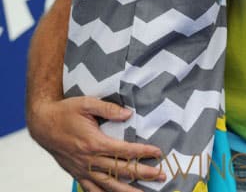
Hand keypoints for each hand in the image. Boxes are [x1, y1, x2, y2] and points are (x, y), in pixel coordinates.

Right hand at [28, 96, 164, 191]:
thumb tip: (128, 114)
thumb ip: (108, 109)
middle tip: (160, 175)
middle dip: (143, 173)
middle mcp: (89, 160)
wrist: (42, 124)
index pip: (124, 151)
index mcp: (94, 142)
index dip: (142, 152)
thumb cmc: (65, 111)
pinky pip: (91, 190)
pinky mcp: (76, 173)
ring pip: (108, 185)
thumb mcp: (86, 103)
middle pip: (121, 170)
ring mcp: (82, 169)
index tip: (158, 153)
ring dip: (127, 190)